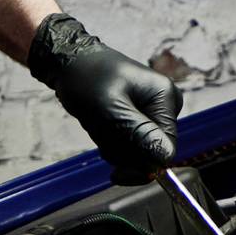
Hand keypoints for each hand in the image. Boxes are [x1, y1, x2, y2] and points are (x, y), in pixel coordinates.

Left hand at [28, 13, 180, 177]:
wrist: (69, 62)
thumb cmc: (86, 79)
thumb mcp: (109, 108)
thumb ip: (138, 133)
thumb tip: (165, 158)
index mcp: (166, 98)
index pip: (166, 149)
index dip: (143, 164)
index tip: (116, 172)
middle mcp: (165, 106)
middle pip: (152, 152)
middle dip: (123, 150)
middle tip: (101, 129)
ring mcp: (153, 112)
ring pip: (138, 151)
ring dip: (114, 145)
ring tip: (99, 121)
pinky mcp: (140, 117)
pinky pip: (130, 144)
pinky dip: (111, 140)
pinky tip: (101, 123)